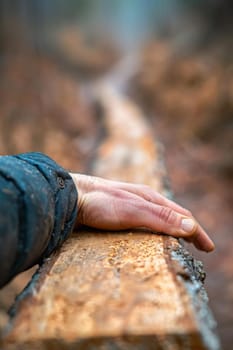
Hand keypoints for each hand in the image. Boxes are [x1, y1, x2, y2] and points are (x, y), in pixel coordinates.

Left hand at [70, 173, 214, 251]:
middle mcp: (143, 200)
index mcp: (150, 198)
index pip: (182, 216)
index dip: (197, 232)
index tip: (209, 248)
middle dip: (188, 230)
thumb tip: (191, 227)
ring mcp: (130, 206)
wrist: (68, 197)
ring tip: (180, 242)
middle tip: (200, 246)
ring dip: (173, 230)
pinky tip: (151, 237)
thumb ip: (160, 217)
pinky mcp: (118, 214)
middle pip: (173, 215)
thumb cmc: (99, 203)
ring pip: (159, 219)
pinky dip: (156, 231)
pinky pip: (144, 223)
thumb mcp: (133, 210)